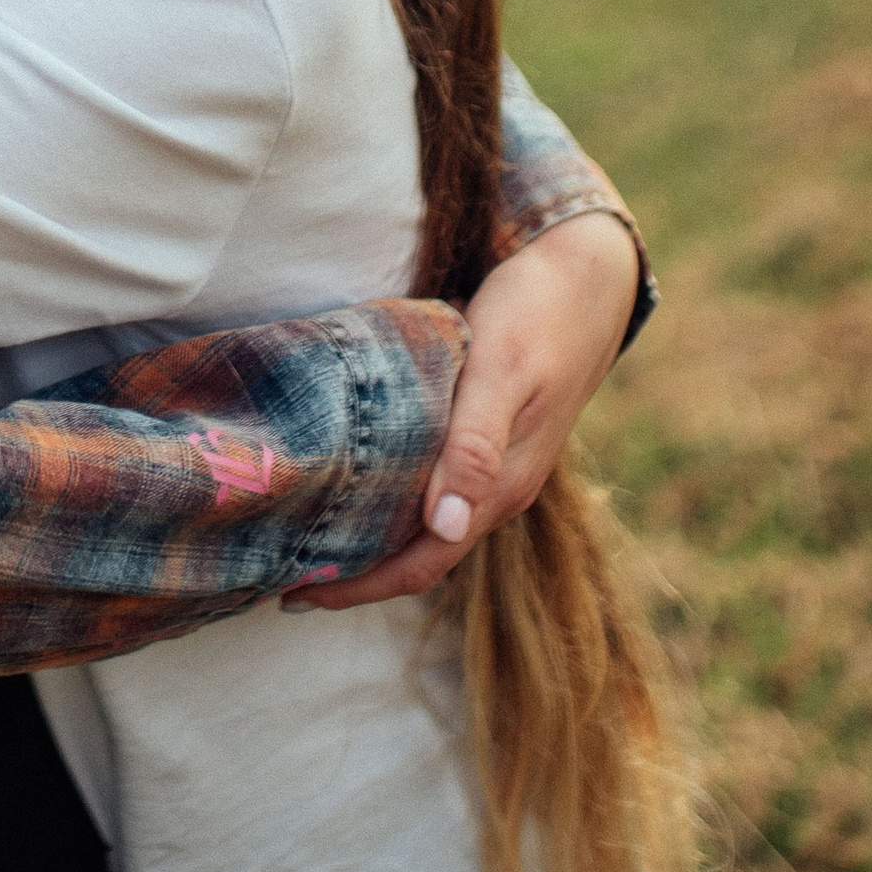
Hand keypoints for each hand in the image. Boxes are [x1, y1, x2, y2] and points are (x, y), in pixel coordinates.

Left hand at [286, 209, 640, 610]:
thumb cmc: (537, 313)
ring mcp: (496, 467)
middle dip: (356, 574)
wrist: (589, 276)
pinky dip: (392, 500)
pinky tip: (358, 483)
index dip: (361, 587)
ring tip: (308, 538)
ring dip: (373, 541)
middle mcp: (498, 489)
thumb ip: (475, 445)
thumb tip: (447, 526)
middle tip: (282, 573)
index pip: (424, 564)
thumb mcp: (500, 370)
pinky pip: (435, 488)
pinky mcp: (489, 438)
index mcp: (500, 485)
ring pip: (427, 526)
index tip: (294, 595)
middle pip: (422, 556)